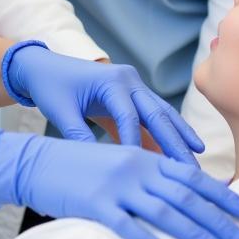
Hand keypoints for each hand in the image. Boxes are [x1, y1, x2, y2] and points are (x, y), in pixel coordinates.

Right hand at [0, 131, 238, 238]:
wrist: (37, 161)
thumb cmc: (79, 164)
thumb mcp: (118, 160)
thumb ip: (147, 173)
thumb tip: (180, 192)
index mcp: (142, 156)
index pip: (190, 176)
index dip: (220, 195)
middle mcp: (134, 168)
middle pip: (185, 196)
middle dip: (218, 219)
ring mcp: (115, 186)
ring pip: (163, 211)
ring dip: (194, 232)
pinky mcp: (95, 204)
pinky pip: (126, 225)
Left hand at [4, 41, 202, 163]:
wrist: (43, 67)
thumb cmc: (50, 86)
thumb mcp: (60, 111)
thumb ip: (78, 136)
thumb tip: (97, 169)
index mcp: (111, 80)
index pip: (129, 117)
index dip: (135, 145)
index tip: (142, 172)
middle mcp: (128, 80)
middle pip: (157, 114)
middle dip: (175, 143)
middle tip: (191, 170)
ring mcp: (133, 86)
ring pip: (162, 114)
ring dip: (179, 137)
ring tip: (196, 162)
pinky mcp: (132, 96)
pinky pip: (153, 117)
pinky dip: (166, 134)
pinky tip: (181, 153)